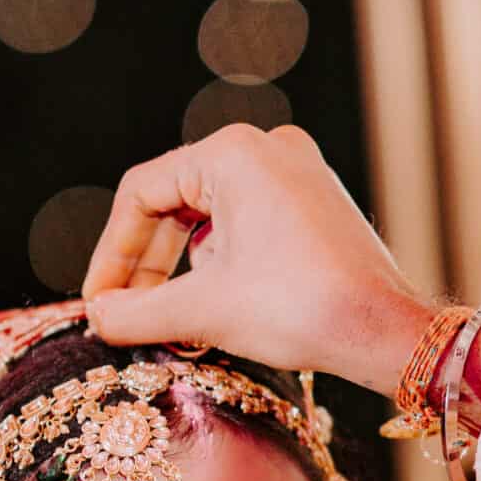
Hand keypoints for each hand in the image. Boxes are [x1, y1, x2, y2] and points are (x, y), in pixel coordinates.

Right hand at [82, 125, 441, 398]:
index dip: (112, 253)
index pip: (143, 193)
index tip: (100, 302)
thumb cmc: (301, 309)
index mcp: (234, 153)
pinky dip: (223, 262)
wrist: (385, 332)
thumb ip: (136, 312)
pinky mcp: (316, 201)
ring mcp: (298, 172)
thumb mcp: (203, 310)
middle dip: (148, 265)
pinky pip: (249, 223)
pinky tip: (217, 306)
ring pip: (212, 216)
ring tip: (172, 320)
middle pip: (176, 201)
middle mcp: (268, 148)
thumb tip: (96, 318)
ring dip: (184, 268)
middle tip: (125, 315)